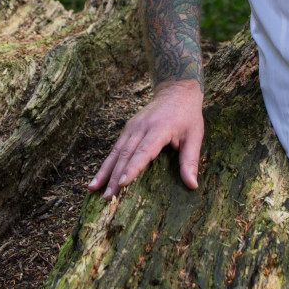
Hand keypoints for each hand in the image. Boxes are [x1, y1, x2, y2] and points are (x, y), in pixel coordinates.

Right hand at [90, 79, 203, 198]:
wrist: (176, 91)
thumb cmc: (187, 116)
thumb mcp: (195, 136)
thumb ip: (190, 161)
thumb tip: (192, 185)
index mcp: (159, 129)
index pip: (144, 151)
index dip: (133, 167)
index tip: (123, 183)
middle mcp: (141, 127)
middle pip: (125, 154)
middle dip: (115, 177)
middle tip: (107, 197)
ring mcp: (132, 127)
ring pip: (116, 151)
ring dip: (105, 171)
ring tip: (93, 189)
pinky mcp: (128, 129)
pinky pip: (115, 148)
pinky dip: (106, 163)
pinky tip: (99, 177)